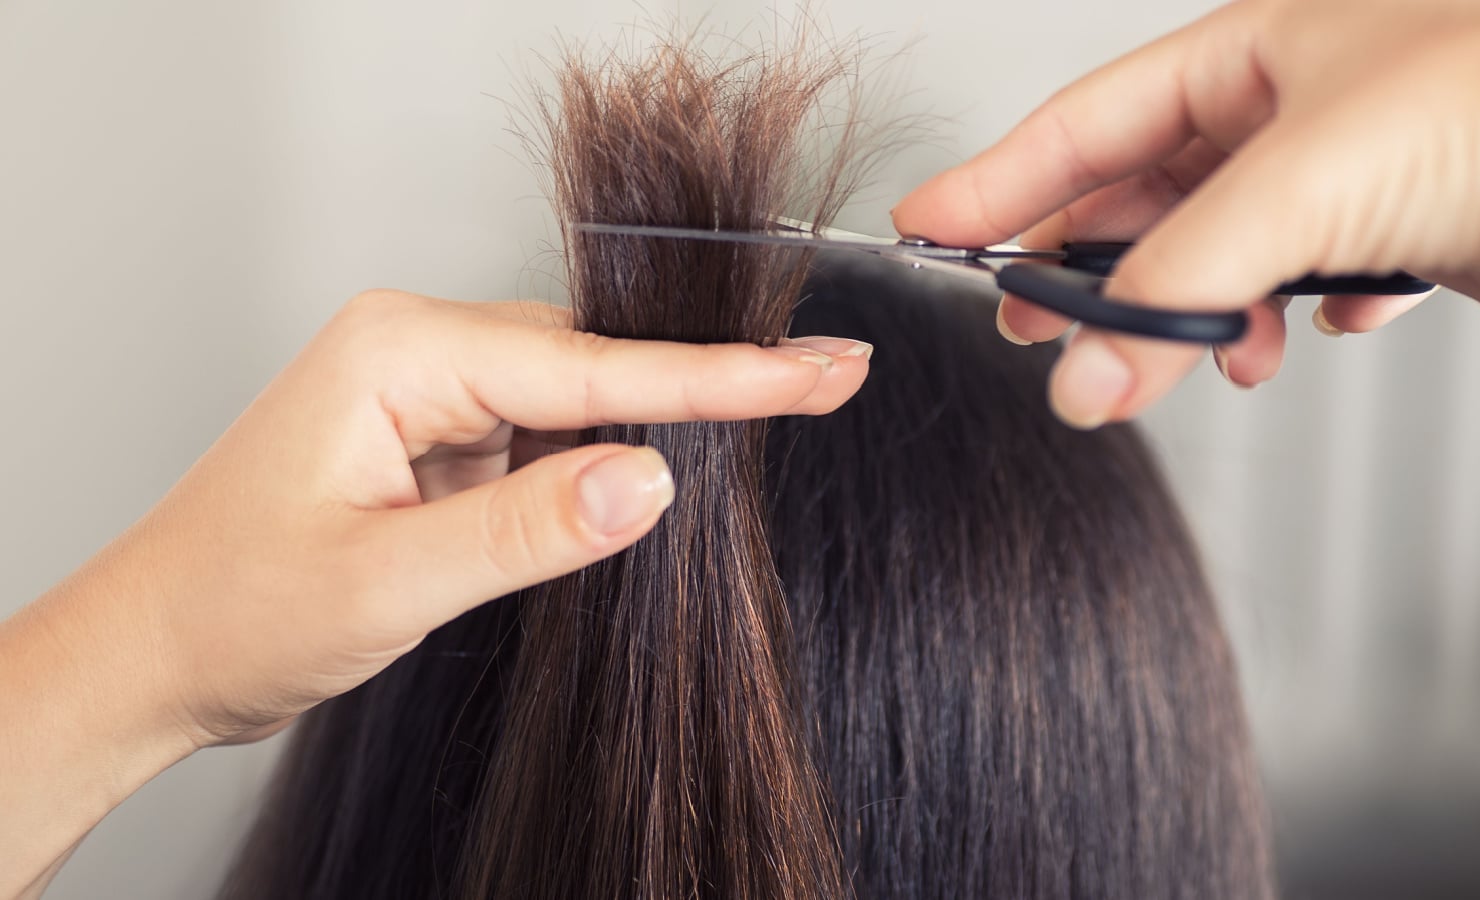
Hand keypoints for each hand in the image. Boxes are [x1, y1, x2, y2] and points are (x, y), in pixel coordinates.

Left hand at [0, 290, 869, 895]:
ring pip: (579, 396)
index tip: (817, 370)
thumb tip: (652, 480)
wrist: (155, 653)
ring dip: (656, 426)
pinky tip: (651, 480)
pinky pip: (547, 431)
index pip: (593, 366)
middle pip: (598, 361)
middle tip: (830, 383)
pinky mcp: (437, 437)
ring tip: (775, 417)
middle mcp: (419, 350)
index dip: (719, 376)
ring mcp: (429, 392)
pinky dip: (602, 460)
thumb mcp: (386, 580)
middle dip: (711, 384)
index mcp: (401, 352)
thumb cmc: (233, 608)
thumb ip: (525, 528)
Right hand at [894, 0, 1479, 426]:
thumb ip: (1170, 290)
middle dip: (1098, 272)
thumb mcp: (1292, 189)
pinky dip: (1284, 321)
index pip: (1085, 120)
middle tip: (1044, 330)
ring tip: (1198, 359)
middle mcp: (1289, 106)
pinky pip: (1298, 287)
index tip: (928, 224)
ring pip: (1219, 255)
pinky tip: (1307, 332)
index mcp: (1249, 51)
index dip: (1001, 178)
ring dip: (1196, 316)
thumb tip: (1080, 379)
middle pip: (1144, 198)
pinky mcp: (1396, 234)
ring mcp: (1342, 172)